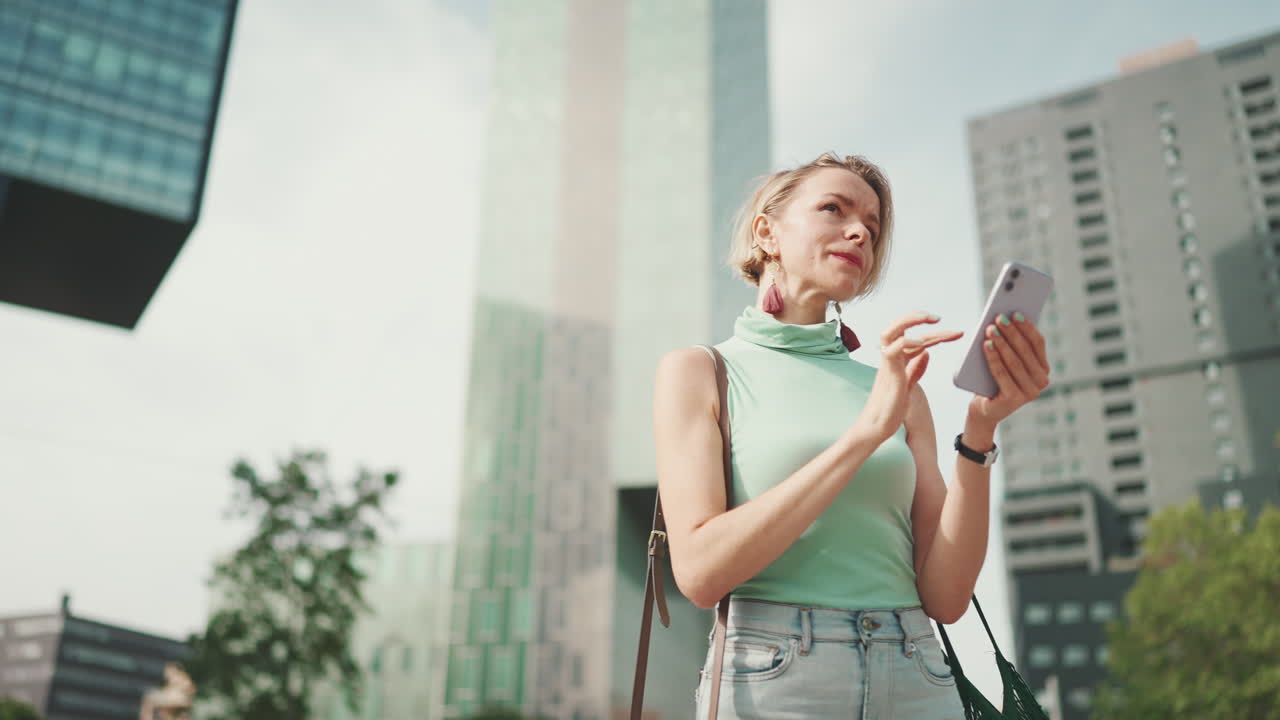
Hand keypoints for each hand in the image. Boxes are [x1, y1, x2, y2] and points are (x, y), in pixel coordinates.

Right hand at [854, 311, 963, 443]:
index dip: (937, 334)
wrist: (876, 428)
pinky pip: (892, 351)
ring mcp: (888, 365)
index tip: (956, 333)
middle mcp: (890, 358)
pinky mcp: (889, 373)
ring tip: (929, 318)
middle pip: (899, 328)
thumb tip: (927, 352)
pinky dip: (906, 342)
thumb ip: (916, 369)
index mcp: (897, 360)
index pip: (916, 340)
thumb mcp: (909, 386)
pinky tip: (921, 342)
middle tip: (938, 317)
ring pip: (891, 332)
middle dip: (917, 318)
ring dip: (909, 321)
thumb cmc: (889, 410)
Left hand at [969, 312, 1049, 425]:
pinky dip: (994, 358)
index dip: (1027, 327)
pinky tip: (987, 345)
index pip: (1038, 343)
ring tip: (990, 329)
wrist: (984, 408)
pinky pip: (1002, 374)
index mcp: (1043, 368)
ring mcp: (1030, 392)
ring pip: (1014, 362)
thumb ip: (1009, 344)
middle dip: (1011, 332)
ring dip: (1002, 343)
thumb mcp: (1004, 360)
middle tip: (999, 318)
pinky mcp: (1014, 399)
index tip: (1015, 312)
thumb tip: (1003, 320)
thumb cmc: (993, 379)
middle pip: (1025, 351)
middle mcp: (1041, 381)